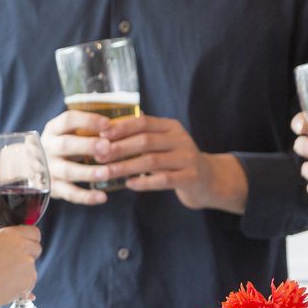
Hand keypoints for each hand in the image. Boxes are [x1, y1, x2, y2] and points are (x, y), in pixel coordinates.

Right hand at [0, 225, 40, 306]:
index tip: (27, 247)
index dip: (31, 241)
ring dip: (24, 274)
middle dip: (30, 257)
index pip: (34, 232)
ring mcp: (27, 261)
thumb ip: (9, 246)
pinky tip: (8, 287)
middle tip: (13, 266)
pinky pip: (31, 282)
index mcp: (8, 234)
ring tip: (4, 279)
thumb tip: (27, 255)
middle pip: (37, 248)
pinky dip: (23, 287)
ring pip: (33, 267)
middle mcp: (20, 244)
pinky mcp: (31, 277)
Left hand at [45, 109, 247, 212]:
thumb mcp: (162, 143)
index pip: (143, 122)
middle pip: (145, 140)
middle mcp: (180, 139)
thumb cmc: (176, 161)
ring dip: (126, 167)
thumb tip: (107, 128)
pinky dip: (145, 182)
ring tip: (107, 172)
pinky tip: (129, 185)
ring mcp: (187, 158)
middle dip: (119, 148)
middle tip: (98, 155)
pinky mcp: (191, 177)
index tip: (101, 134)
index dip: (121, 127)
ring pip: (152, 161)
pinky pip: (164, 180)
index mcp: (171, 127)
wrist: (208, 180)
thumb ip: (141, 135)